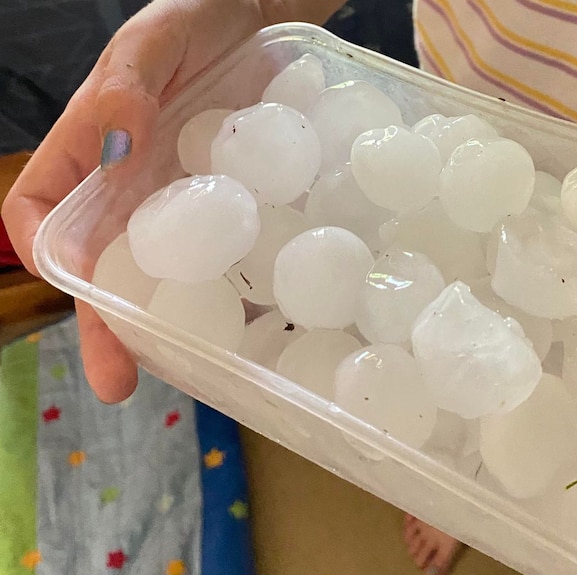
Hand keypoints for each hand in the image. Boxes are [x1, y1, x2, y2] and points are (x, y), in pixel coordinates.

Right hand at [0, 0, 342, 401]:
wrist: (261, 13)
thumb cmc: (194, 17)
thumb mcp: (153, 43)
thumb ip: (127, 86)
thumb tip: (115, 138)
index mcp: (93, 150)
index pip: (44, 213)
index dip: (52, 258)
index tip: (77, 295)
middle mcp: (133, 187)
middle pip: (104, 263)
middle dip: (106, 324)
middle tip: (119, 381)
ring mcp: (186, 199)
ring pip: (165, 269)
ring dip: (168, 321)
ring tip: (186, 370)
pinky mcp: (235, 200)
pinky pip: (228, 249)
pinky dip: (233, 284)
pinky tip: (252, 319)